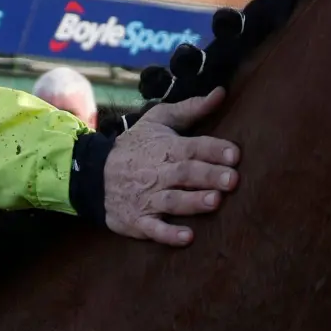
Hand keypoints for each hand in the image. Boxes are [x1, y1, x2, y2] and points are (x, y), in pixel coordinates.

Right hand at [98, 91, 239, 245]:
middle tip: (232, 179)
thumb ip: (191, 108)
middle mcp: (158, 173)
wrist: (95, 174)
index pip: (193, 147)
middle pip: (185, 173)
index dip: (213, 150)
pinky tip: (187, 237)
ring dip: (193, 202)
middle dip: (208, 176)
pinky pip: (153, 228)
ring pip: (172, 200)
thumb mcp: (158, 121)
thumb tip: (221, 93)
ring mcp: (146, 198)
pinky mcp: (138, 220)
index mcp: (165, 148)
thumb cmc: (135, 147)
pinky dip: (169, 234)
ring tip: (214, 202)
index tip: (235, 154)